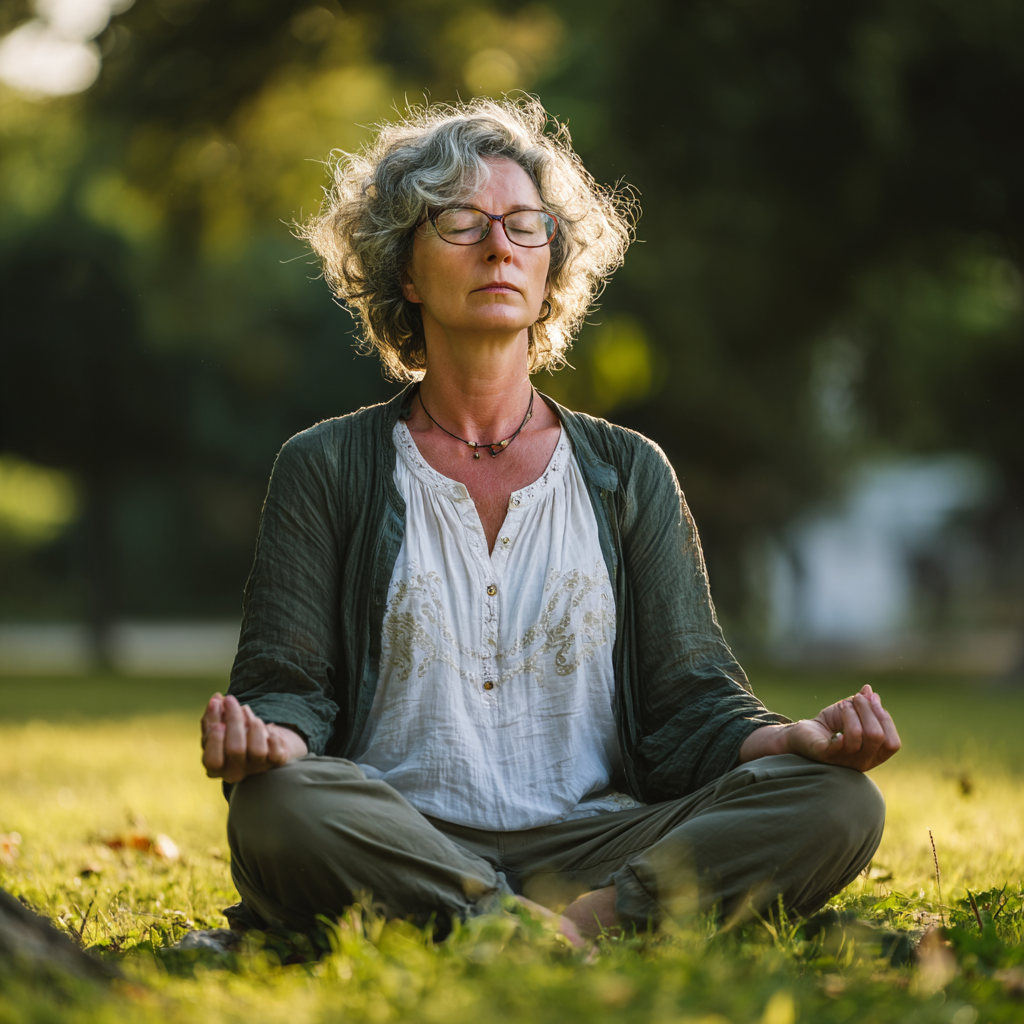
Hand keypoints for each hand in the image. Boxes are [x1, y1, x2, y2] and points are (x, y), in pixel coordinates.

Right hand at [201, 693, 307, 782]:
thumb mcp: (219, 727)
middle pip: (235, 749)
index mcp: (216, 768)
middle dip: (233, 719)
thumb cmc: (234, 735)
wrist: (261, 743)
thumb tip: (217, 699)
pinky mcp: (275, 762)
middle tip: (230, 699)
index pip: (212, 760)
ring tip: (252, 716)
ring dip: (254, 726)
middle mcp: (235, 772)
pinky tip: (269, 730)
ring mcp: (256, 768)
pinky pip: (276, 752)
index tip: (217, 720)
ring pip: (258, 750)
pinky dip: (273, 737)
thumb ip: (213, 715)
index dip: (214, 740)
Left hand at [739, 684, 900, 772]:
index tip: (871, 699)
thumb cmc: (827, 728)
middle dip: (868, 711)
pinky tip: (840, 710)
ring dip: (855, 713)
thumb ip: (862, 704)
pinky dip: (846, 721)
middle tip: (855, 698)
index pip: (892, 743)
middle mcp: (862, 763)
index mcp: (873, 756)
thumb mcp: (848, 713)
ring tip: (843, 704)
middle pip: (878, 737)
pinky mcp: (827, 755)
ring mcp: (844, 761)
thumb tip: (870, 690)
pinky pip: (844, 742)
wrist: (799, 736)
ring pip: (862, 737)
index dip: (885, 719)